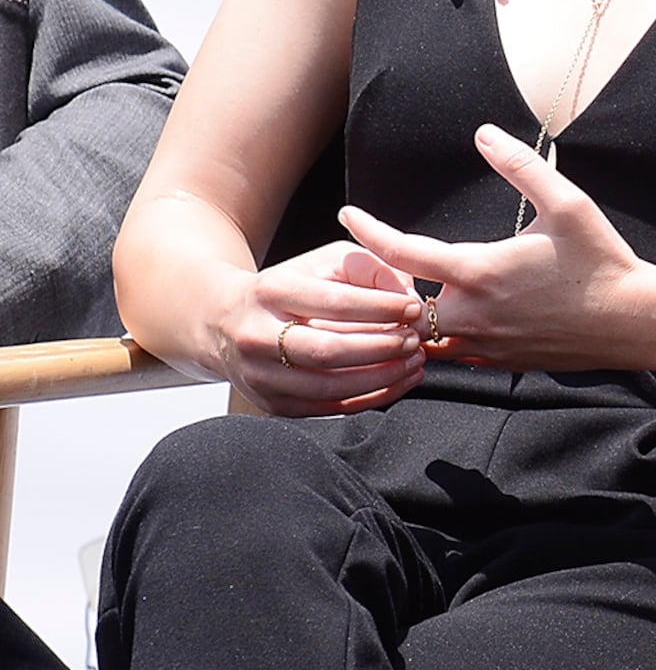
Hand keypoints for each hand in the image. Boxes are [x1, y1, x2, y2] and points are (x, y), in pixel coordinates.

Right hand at [220, 240, 430, 415]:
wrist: (227, 321)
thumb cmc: (289, 287)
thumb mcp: (324, 261)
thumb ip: (370, 267)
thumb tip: (407, 294)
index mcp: (270, 292)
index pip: (333, 303)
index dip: (380, 307)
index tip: (414, 308)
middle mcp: (257, 336)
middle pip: (327, 351)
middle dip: (381, 347)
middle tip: (415, 339)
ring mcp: (261, 375)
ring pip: (329, 387)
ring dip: (382, 377)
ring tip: (414, 360)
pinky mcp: (273, 404)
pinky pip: (329, 409)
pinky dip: (372, 397)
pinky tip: (399, 380)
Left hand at [335, 125, 655, 372]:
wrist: (634, 321)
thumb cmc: (602, 261)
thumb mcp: (567, 203)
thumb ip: (521, 166)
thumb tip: (485, 134)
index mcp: (477, 271)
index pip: (401, 252)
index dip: (368, 232)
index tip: (346, 216)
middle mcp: (470, 313)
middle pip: (404, 300)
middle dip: (392, 283)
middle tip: (381, 265)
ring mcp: (483, 344)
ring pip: (424, 334)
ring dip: (415, 314)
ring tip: (411, 294)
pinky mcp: (499, 363)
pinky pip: (453, 354)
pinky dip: (444, 338)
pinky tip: (460, 318)